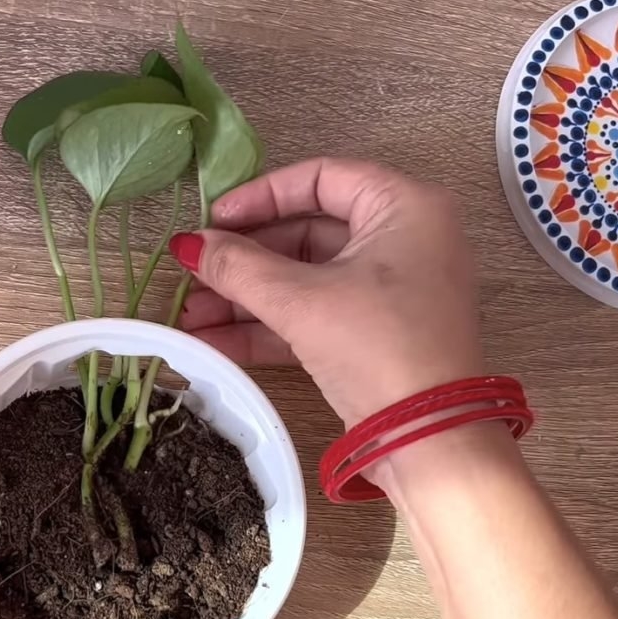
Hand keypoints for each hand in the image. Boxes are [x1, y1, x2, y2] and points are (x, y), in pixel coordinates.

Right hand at [175, 157, 486, 427]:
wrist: (429, 440)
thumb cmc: (379, 346)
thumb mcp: (303, 301)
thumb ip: (240, 267)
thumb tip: (188, 245)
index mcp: (405, 207)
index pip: (321, 178)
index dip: (261, 196)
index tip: (213, 219)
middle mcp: (405, 239)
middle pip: (308, 232)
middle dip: (244, 258)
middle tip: (193, 271)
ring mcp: (392, 290)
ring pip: (306, 278)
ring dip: (247, 297)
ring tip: (190, 315)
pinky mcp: (376, 334)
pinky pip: (315, 314)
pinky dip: (269, 326)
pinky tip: (214, 341)